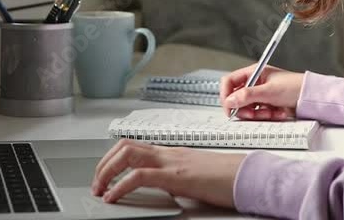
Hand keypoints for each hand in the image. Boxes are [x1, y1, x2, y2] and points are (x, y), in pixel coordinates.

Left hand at [91, 139, 245, 207]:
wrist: (247, 176)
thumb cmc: (226, 178)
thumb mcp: (193, 177)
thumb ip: (174, 178)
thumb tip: (159, 187)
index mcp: (171, 153)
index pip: (134, 146)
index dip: (113, 158)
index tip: (104, 175)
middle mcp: (168, 152)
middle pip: (125, 146)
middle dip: (104, 164)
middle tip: (96, 183)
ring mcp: (171, 161)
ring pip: (127, 154)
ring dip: (107, 171)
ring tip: (100, 189)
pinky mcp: (176, 176)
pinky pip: (140, 176)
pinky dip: (121, 186)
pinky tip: (114, 197)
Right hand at [220, 64, 303, 120]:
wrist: (312, 98)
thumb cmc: (296, 87)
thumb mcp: (269, 91)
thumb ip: (247, 95)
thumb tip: (230, 101)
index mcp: (254, 73)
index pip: (230, 82)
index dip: (227, 94)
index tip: (229, 107)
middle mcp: (255, 84)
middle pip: (237, 98)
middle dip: (245, 108)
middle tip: (253, 114)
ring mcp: (261, 96)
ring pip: (247, 108)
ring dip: (258, 114)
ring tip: (271, 112)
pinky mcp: (267, 106)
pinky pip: (258, 114)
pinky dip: (266, 116)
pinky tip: (278, 113)